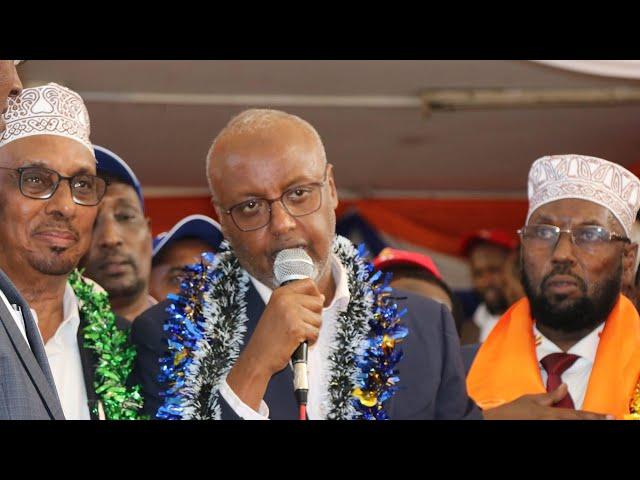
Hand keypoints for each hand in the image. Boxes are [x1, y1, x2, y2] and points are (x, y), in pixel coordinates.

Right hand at [226, 279, 323, 411]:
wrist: (258, 358)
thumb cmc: (268, 338)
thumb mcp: (279, 312)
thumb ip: (298, 302)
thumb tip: (321, 298)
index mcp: (280, 293)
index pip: (309, 284)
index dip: (315, 295)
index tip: (309, 307)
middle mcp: (285, 300)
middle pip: (318, 302)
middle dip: (314, 317)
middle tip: (299, 326)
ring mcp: (291, 313)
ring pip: (319, 320)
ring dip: (311, 331)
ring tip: (296, 335)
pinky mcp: (296, 328)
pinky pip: (315, 333)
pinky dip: (310, 341)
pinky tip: (297, 342)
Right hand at [483, 384, 614, 419]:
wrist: (498, 421)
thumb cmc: (514, 410)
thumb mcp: (531, 399)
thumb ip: (550, 396)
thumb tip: (565, 387)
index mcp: (551, 414)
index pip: (577, 415)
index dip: (594, 416)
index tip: (608, 416)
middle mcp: (553, 423)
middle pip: (578, 423)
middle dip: (593, 421)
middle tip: (609, 419)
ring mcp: (548, 429)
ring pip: (571, 427)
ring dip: (582, 424)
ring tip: (595, 421)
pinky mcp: (544, 432)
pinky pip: (562, 430)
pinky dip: (570, 425)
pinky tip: (576, 423)